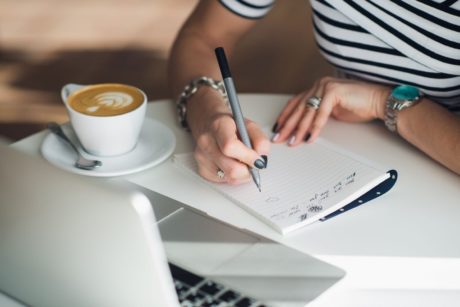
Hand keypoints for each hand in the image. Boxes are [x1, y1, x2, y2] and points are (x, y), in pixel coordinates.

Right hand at [188, 88, 269, 183]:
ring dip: (242, 174)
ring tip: (242, 162)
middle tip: (253, 163)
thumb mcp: (249, 125)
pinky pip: (224, 181)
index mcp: (219, 126)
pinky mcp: (202, 169)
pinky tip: (231, 163)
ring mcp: (202, 157)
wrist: (208, 123)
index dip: (248, 157)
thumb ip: (260, 140)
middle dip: (248, 170)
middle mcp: (207, 142)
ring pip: (229, 178)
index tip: (258, 160)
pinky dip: (232, 175)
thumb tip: (261, 159)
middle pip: (231, 168)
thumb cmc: (229, 124)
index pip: (230, 146)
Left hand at [272, 77, 390, 145]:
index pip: (295, 102)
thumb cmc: (359, 106)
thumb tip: (303, 128)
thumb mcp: (332, 112)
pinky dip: (314, 127)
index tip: (277, 128)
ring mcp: (326, 86)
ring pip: (307, 111)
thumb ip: (317, 114)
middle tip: (279, 138)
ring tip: (292, 141)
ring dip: (299, 129)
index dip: (285, 116)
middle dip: (287, 125)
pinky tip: (310, 138)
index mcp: (318, 88)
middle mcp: (319, 85)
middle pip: (298, 108)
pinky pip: (320, 113)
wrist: (378, 101)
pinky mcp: (334, 92)